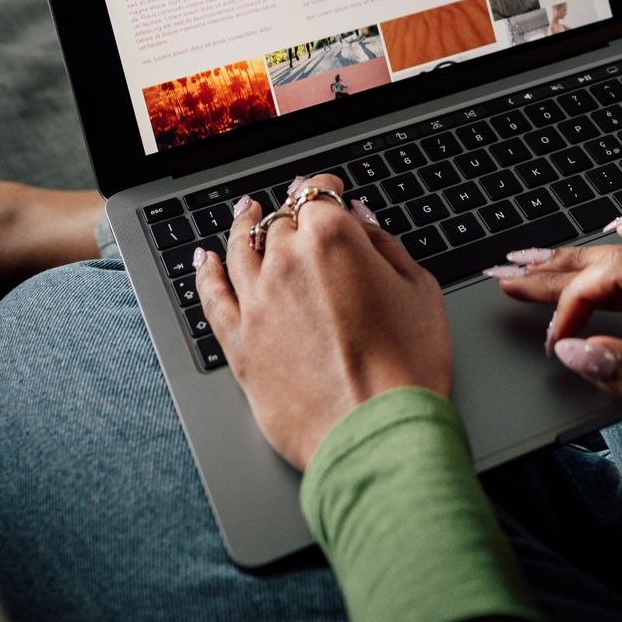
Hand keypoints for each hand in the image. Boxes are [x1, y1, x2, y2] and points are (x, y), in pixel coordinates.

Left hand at [198, 173, 451, 468]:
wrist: (377, 432)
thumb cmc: (407, 367)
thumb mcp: (419, 290)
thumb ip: (386, 246)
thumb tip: (362, 223)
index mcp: (333, 239)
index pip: (320, 195)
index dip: (327, 189)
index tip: (332, 190)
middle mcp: (286, 261)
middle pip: (282, 222)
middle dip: (293, 213)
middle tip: (300, 211)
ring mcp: (257, 301)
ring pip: (240, 249)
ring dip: (243, 225)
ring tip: (245, 213)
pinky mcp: (239, 343)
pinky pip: (211, 297)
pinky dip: (204, 273)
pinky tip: (203, 261)